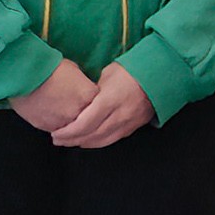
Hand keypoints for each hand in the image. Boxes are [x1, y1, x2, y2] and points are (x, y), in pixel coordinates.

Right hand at [11, 57, 106, 139]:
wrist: (26, 75)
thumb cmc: (48, 67)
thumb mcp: (73, 68)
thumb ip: (82, 82)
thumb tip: (82, 87)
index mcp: (89, 95)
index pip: (99, 103)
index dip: (90, 100)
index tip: (85, 96)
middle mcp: (79, 112)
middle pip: (86, 118)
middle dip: (81, 112)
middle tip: (71, 104)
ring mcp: (64, 122)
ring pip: (71, 128)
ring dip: (68, 121)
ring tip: (59, 110)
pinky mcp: (48, 127)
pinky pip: (56, 129)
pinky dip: (54, 124)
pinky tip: (49, 114)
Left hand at [40, 63, 160, 149]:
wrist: (159, 76)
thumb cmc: (131, 70)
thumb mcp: (108, 75)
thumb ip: (93, 92)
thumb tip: (80, 102)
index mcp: (110, 100)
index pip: (84, 123)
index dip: (68, 132)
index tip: (56, 133)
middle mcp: (119, 115)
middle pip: (91, 135)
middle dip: (72, 140)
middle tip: (57, 140)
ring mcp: (128, 123)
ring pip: (102, 141)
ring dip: (84, 143)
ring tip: (69, 142)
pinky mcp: (133, 127)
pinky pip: (112, 139)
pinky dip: (98, 142)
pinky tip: (88, 140)